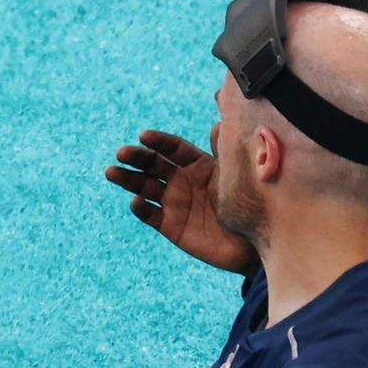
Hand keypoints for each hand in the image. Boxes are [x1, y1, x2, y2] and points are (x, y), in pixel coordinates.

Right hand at [104, 130, 256, 274]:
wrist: (255, 243)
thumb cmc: (250, 204)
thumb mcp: (237, 174)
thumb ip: (224, 152)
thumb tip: (217, 124)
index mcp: (198, 165)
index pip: (173, 148)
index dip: (159, 141)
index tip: (144, 136)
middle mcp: (182, 181)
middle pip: (154, 165)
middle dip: (137, 158)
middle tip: (122, 153)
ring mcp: (174, 204)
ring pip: (145, 187)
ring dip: (128, 179)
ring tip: (112, 172)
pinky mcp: (170, 226)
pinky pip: (151, 216)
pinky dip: (141, 208)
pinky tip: (136, 201)